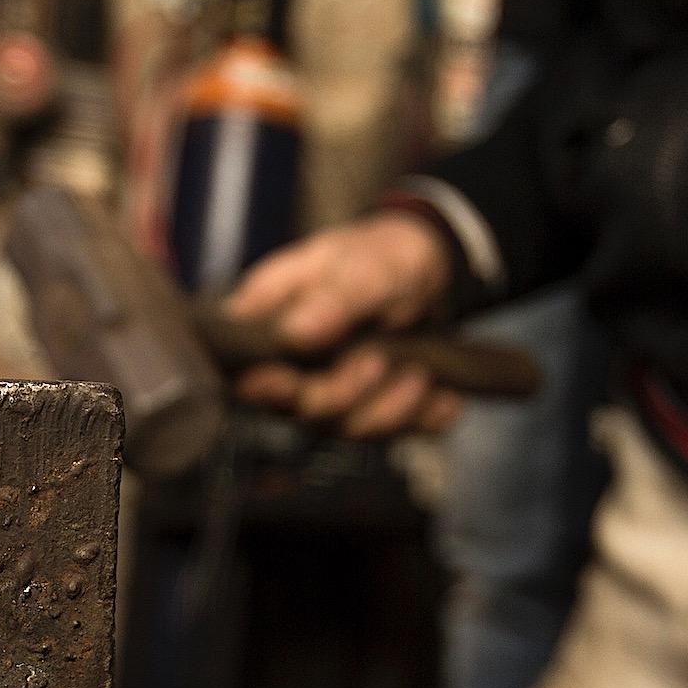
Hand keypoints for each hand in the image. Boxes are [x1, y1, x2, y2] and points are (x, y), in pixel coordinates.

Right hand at [222, 211, 464, 436]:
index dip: (263, 386)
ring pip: (345, 427)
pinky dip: (424, 419)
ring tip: (420, 375)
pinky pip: (395, 432)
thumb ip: (333, 299)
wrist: (433, 265)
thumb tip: (293, 333)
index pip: (244, 368)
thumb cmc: (383, 255)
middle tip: (378, 362)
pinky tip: (443, 398)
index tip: (291, 382)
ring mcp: (333, 387)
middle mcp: (295, 361)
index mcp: (273, 318)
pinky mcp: (373, 405)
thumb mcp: (364, 266)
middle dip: (342, 395)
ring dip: (388, 410)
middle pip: (297, 408)